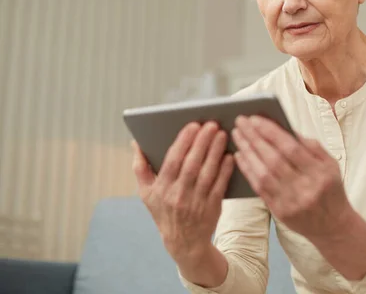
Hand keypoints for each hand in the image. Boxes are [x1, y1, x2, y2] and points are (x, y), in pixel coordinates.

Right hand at [132, 121, 233, 262]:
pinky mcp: (212, 207)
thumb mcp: (146, 193)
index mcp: (161, 189)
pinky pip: (220, 186)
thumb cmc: (164, 211)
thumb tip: (136, 143)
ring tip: (221, 134)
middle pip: (191, 165)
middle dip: (202, 142)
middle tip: (211, 124)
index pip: (172, 161)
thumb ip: (140, 167)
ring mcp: (196, 203)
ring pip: (207, 173)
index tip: (192, 125)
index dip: (183, 142)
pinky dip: (225, 170)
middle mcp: (178, 196)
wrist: (184, 242)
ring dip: (215, 152)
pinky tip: (229, 155)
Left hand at [231, 115, 352, 240]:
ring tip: (238, 135)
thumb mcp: (330, 164)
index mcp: (320, 172)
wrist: (333, 226)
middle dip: (254, 138)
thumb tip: (286, 128)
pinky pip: (259, 188)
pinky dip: (248, 170)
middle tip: (240, 121)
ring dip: (247, 152)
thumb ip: (311, 146)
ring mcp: (291, 201)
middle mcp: (306, 188)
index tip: (255, 119)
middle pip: (274, 159)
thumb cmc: (330, 188)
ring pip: (263, 174)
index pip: (291, 148)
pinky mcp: (280, 212)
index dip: (271, 132)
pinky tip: (240, 156)